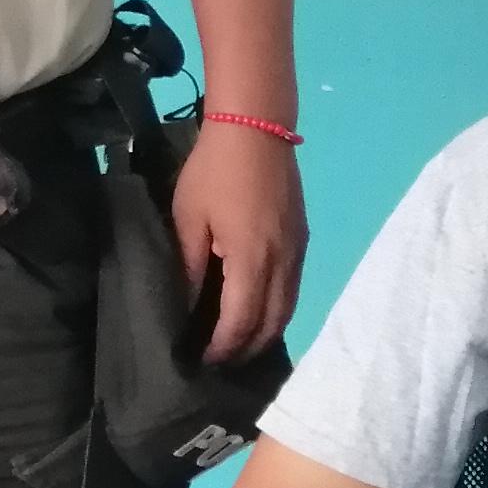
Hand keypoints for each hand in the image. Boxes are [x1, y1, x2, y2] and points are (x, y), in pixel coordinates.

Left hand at [172, 119, 307, 363]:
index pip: (240, 322)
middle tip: (219, 361)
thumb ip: (188, 267)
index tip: (202, 361)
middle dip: (246, 349)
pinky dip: (278, 311)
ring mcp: (297, 251)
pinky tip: (260, 311)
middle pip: (270, 325)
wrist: (256, 125)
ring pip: (288, 310)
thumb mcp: (188, 219)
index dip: (222, 348)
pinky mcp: (302, 239)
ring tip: (239, 344)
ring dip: (265, 333)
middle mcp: (282, 263)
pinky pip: (294, 290)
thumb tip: (185, 308)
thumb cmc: (213, 171)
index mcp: (251, 260)